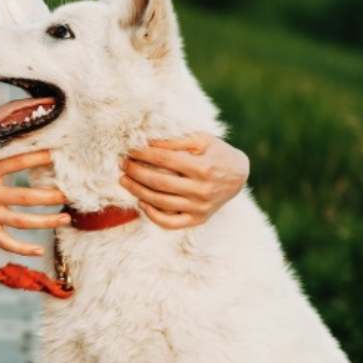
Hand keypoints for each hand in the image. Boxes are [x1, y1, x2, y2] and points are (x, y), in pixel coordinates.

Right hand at [0, 149, 71, 256]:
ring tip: (66, 218)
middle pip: (27, 197)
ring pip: (22, 222)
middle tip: (72, 193)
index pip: (18, 162)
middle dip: (52, 195)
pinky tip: (40, 248)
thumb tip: (11, 129)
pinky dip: (23, 248)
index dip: (40, 158)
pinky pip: (6, 242)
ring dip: (47, 221)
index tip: (59, 155)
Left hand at [119, 131, 249, 229]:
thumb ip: (176, 140)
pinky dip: (152, 215)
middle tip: (123, 165)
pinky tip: (141, 202)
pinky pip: (170, 223)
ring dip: (138, 191)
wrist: (239, 175)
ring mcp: (200, 208)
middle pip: (159, 182)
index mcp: (203, 167)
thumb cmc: (217, 153)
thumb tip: (148, 142)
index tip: (130, 150)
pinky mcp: (198, 219)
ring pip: (161, 203)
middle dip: (136, 172)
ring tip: (124, 181)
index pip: (164, 159)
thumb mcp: (202, 139)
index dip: (143, 154)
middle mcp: (202, 190)